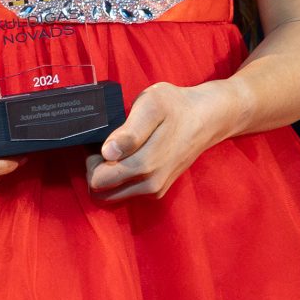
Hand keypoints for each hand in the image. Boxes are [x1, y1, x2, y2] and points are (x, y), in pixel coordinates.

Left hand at [85, 80, 232, 203]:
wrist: (207, 118)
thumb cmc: (176, 106)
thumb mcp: (151, 105)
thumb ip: (130, 131)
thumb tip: (108, 153)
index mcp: (144, 165)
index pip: (98, 181)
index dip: (92, 160)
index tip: (101, 140)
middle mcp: (149, 184)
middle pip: (102, 191)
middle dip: (97, 170)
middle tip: (108, 144)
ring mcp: (155, 190)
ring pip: (113, 194)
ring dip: (109, 175)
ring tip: (119, 149)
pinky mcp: (158, 191)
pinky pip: (127, 192)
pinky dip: (122, 178)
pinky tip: (131, 156)